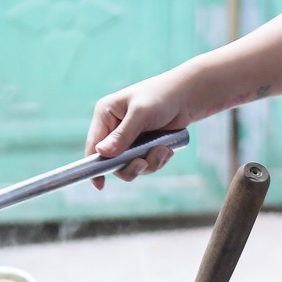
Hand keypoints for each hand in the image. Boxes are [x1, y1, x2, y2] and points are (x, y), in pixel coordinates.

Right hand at [85, 69, 200, 188]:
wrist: (188, 96)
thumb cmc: (162, 97)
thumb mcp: (141, 114)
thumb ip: (123, 135)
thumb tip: (102, 153)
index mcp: (106, 115)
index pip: (93, 146)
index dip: (94, 166)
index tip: (100, 184)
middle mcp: (114, 129)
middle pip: (112, 162)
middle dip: (131, 166)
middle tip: (144, 163)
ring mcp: (129, 139)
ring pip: (131, 166)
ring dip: (148, 163)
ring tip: (163, 150)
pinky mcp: (143, 146)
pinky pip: (145, 164)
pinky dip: (156, 161)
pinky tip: (167, 149)